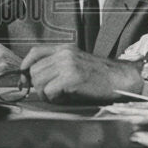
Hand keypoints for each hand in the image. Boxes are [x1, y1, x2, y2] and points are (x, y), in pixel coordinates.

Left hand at [21, 44, 142, 103]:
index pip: (35, 52)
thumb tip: (34, 79)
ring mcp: (68, 64)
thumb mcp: (76, 64)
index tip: (25, 79)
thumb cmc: (100, 77)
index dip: (25, 66)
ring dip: (46, 93)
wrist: (122, 80)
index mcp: (65, 49)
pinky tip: (67, 97)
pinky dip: (54, 99)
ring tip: (60, 96)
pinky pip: (49, 91)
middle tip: (52, 93)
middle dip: (39, 86)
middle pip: (34, 71)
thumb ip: (57, 66)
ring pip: (39, 81)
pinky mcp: (72, 78)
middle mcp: (64, 54)